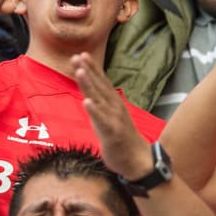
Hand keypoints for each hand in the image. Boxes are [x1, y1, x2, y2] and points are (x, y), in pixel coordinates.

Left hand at [73, 52, 152, 180]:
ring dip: (89, 84)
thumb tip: (88, 91)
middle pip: (99, 86)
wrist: (137, 160)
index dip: (92, 68)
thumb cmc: (120, 137)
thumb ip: (99, 103)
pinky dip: (94, 110)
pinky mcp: (113, 132)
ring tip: (81, 71)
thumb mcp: (107, 116)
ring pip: (99, 99)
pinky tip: (87, 101)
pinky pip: (102, 120)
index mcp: (113, 103)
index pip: (101, 82)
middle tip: (78, 56)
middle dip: (88, 70)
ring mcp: (114, 119)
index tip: (82, 54)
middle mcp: (114, 107)